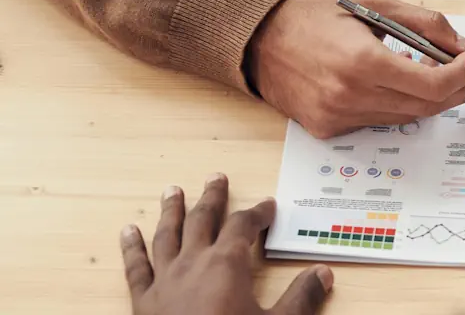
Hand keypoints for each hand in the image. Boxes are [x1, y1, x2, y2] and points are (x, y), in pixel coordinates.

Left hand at [120, 173, 333, 314]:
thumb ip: (300, 299)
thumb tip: (322, 274)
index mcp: (227, 265)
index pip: (244, 226)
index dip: (258, 213)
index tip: (268, 205)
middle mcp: (193, 263)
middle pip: (203, 220)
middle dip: (212, 198)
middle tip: (216, 178)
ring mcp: (164, 280)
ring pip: (167, 235)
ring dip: (171, 211)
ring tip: (172, 191)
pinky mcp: (143, 301)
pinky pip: (136, 267)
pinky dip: (132, 247)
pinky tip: (128, 232)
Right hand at [247, 0, 464, 138]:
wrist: (256, 37)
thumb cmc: (313, 15)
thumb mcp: (374, 4)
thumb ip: (425, 25)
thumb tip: (463, 47)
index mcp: (363, 62)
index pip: (433, 85)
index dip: (461, 76)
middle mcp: (350, 96)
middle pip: (425, 107)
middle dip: (454, 91)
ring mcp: (337, 118)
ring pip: (404, 118)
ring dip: (425, 98)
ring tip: (428, 74)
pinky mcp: (327, 130)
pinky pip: (376, 123)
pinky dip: (393, 106)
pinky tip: (389, 85)